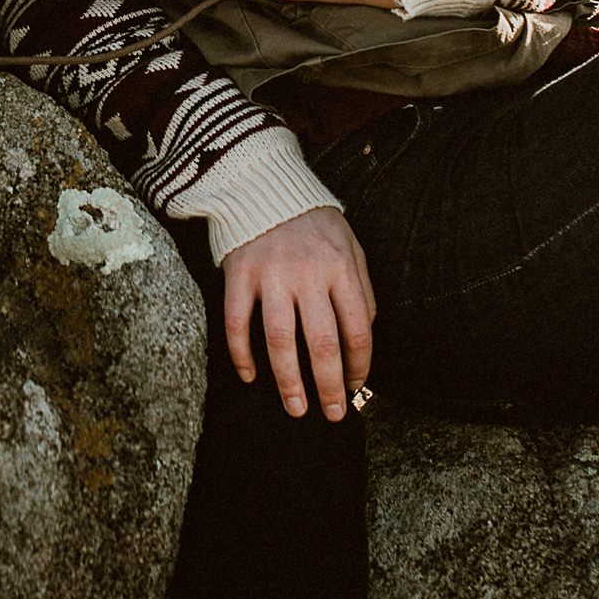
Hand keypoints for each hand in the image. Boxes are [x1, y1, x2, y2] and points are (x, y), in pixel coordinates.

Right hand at [222, 205, 375, 419]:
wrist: (264, 184)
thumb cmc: (314, 223)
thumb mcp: (350, 246)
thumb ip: (360, 289)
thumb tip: (362, 339)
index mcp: (341, 268)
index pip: (357, 329)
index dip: (360, 365)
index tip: (358, 387)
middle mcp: (307, 273)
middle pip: (321, 342)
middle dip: (329, 385)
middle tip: (333, 414)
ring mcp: (270, 274)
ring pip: (279, 340)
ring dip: (288, 381)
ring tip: (296, 409)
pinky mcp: (238, 273)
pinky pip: (237, 322)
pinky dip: (241, 354)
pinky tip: (250, 377)